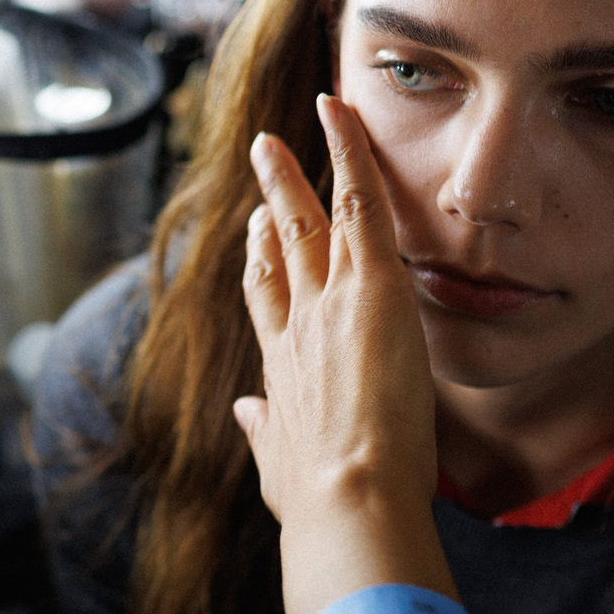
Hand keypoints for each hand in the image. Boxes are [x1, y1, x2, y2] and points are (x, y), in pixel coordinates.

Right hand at [232, 96, 440, 613]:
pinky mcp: (367, 285)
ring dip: (295, 172)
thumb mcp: (282, 467)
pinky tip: (340, 112)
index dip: (260, 264)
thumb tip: (245, 415)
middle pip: (277, 250)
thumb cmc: (320, 501)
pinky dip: (348, 150)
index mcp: (280, 372)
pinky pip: (360, 200)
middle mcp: (294, 326)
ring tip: (280, 136)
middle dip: (268, 203)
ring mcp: (326, 301)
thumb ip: (266, 434)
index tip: (257, 235)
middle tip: (262, 159)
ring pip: (308, 218)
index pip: (267, 302)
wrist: (345, 499)